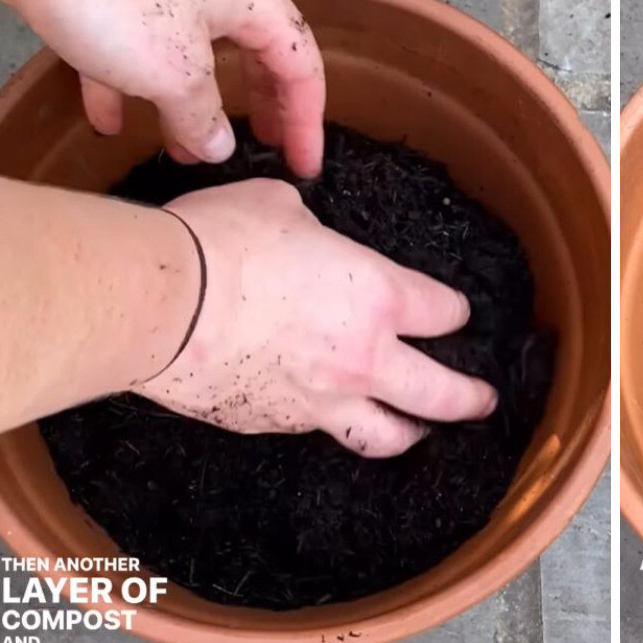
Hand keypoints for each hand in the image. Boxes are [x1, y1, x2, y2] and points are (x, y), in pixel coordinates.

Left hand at [0, 0, 326, 176]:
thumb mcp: (174, 73)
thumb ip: (203, 116)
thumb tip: (218, 145)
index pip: (298, 64)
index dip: (305, 120)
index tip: (301, 164)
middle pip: (250, 53)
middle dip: (252, 106)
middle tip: (260, 149)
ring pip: (189, 51)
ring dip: (188, 102)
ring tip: (182, 149)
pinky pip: (133, 43)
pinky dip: (128, 82)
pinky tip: (109, 120)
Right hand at [136, 179, 496, 456]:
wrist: (160, 303)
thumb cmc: (220, 241)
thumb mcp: (279, 207)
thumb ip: (311, 230)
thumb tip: (304, 235)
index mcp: (377, 295)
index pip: (443, 313)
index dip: (454, 313)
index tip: (454, 314)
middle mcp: (362, 358)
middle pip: (439, 394)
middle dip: (468, 398)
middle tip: (481, 399)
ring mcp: (318, 401)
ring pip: (384, 435)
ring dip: (409, 433)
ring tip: (417, 431)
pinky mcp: (273, 423)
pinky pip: (315, 431)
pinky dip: (329, 425)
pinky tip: (325, 417)